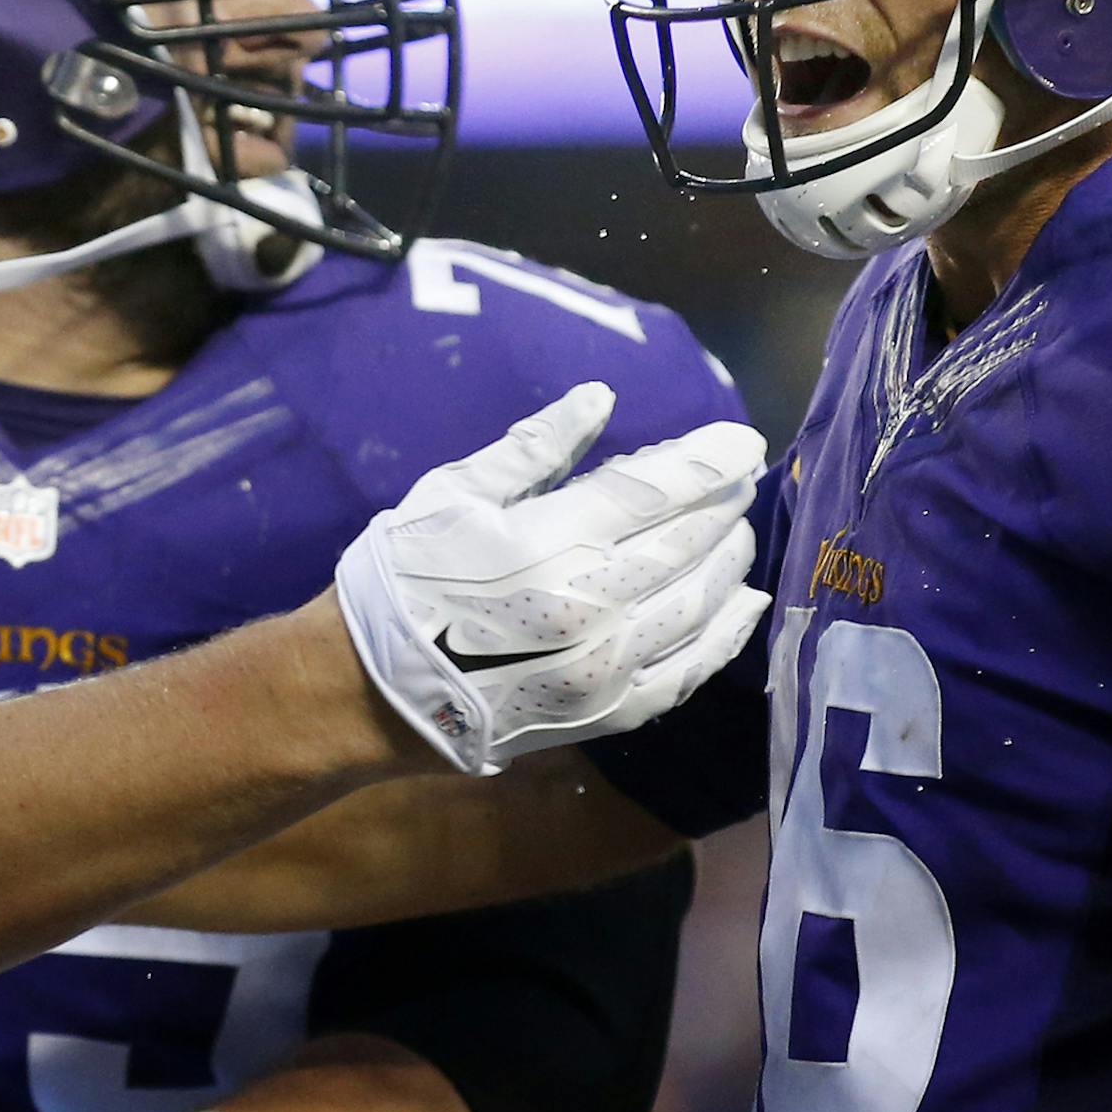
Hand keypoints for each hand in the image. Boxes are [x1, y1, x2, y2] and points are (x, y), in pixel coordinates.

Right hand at [335, 383, 768, 775]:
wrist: (366, 692)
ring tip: (739, 530)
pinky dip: (726, 635)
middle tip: (743, 475)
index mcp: (551, 540)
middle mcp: (593, 603)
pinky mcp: (608, 713)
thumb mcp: (452, 492)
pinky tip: (745, 605)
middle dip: (725, 501)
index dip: (708, 458)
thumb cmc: (403, 577)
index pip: (657, 488)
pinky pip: (688, 671)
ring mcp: (607, 665)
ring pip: (701, 602)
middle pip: (688, 541)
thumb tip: (600, 398)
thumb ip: (534, 448)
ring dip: (731, 560)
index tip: (744, 438)